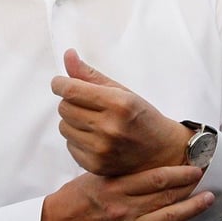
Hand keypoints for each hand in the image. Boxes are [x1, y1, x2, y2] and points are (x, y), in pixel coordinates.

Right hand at [40, 166, 212, 220]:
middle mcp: (124, 208)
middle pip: (165, 196)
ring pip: (168, 219)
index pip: (155, 178)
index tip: (193, 165)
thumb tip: (150, 158)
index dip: (179, 171)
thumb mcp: (96, 176)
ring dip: (192, 208)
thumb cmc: (76, 198)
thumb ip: (122, 171)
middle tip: (206, 176)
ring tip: (208, 198)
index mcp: (115, 187)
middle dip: (190, 186)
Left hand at [51, 49, 192, 176]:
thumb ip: (91, 75)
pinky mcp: (95, 166)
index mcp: (118, 103)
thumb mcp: (122, 91)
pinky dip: (77, 140)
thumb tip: (68, 54)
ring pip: (63, 127)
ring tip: (94, 122)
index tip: (60, 83)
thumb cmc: (141, 117)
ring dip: (73, 122)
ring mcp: (102, 149)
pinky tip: (96, 139)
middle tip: (87, 105)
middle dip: (70, 102)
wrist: (162, 153)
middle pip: (64, 108)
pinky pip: (69, 145)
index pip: (71, 90)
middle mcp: (109, 127)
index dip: (60, 84)